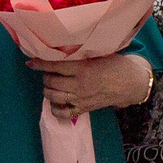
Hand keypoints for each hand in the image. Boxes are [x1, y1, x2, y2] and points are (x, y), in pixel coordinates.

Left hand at [33, 54, 152, 118]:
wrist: (131, 84)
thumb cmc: (116, 65)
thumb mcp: (99, 54)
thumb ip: (80, 55)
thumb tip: (59, 49)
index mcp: (83, 68)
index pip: (54, 66)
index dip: (40, 63)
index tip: (31, 61)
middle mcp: (79, 85)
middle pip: (50, 82)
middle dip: (45, 76)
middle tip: (49, 71)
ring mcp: (81, 99)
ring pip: (52, 97)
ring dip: (47, 89)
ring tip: (51, 83)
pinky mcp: (84, 109)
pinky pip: (62, 113)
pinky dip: (54, 107)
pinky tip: (56, 100)